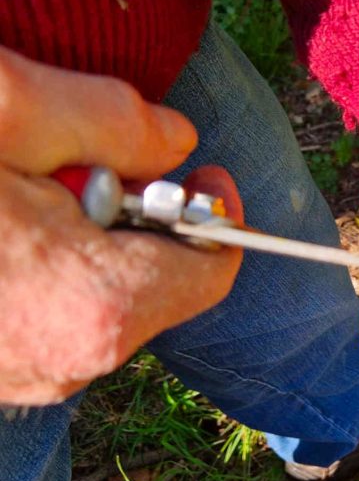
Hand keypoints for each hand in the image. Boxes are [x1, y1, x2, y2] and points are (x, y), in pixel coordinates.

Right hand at [0, 47, 242, 404]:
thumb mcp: (8, 106)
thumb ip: (116, 120)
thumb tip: (177, 139)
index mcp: (97, 305)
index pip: (212, 269)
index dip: (215, 211)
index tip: (200, 168)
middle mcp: (68, 358)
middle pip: (156, 281)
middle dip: (138, 217)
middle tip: (80, 163)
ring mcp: (21, 374)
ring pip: (100, 295)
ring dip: (82, 237)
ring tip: (16, 192)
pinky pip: (50, 313)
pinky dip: (42, 266)